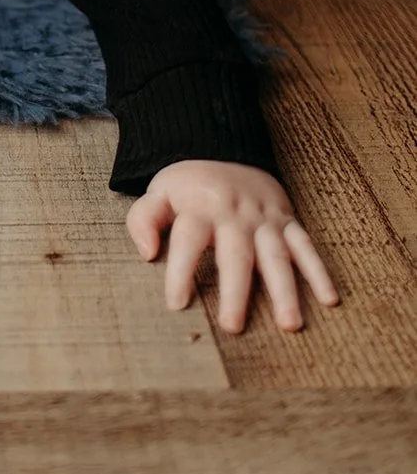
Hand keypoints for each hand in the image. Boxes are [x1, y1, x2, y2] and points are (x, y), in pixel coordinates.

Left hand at [125, 159, 339, 334]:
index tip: (177, 304)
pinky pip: (305, 246)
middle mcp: (235, 214)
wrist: (225, 148)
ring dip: (284, 289)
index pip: (189, 239)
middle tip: (233, 326)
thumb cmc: (189, 186)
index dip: (180, 270)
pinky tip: (329, 298)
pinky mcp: (287, 221)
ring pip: (275, 254)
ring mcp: (264, 219)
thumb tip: (147, 253)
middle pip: (236, 253)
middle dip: (236, 290)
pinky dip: (319, 271)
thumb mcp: (158, 193)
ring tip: (289, 324)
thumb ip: (143, 219)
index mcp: (200, 207)